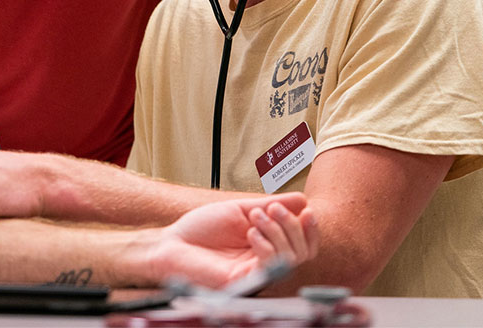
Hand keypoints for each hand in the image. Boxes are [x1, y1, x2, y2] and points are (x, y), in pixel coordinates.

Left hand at [146, 193, 317, 289]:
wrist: (172, 243)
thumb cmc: (201, 228)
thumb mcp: (240, 210)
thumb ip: (271, 205)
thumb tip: (302, 199)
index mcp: (268, 244)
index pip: (303, 244)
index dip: (310, 229)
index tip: (307, 210)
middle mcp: (266, 261)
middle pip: (303, 251)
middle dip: (292, 225)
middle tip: (271, 209)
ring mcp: (257, 273)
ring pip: (291, 258)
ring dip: (278, 231)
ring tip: (255, 218)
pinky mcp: (247, 282)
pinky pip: (270, 267)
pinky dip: (267, 246)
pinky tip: (251, 234)